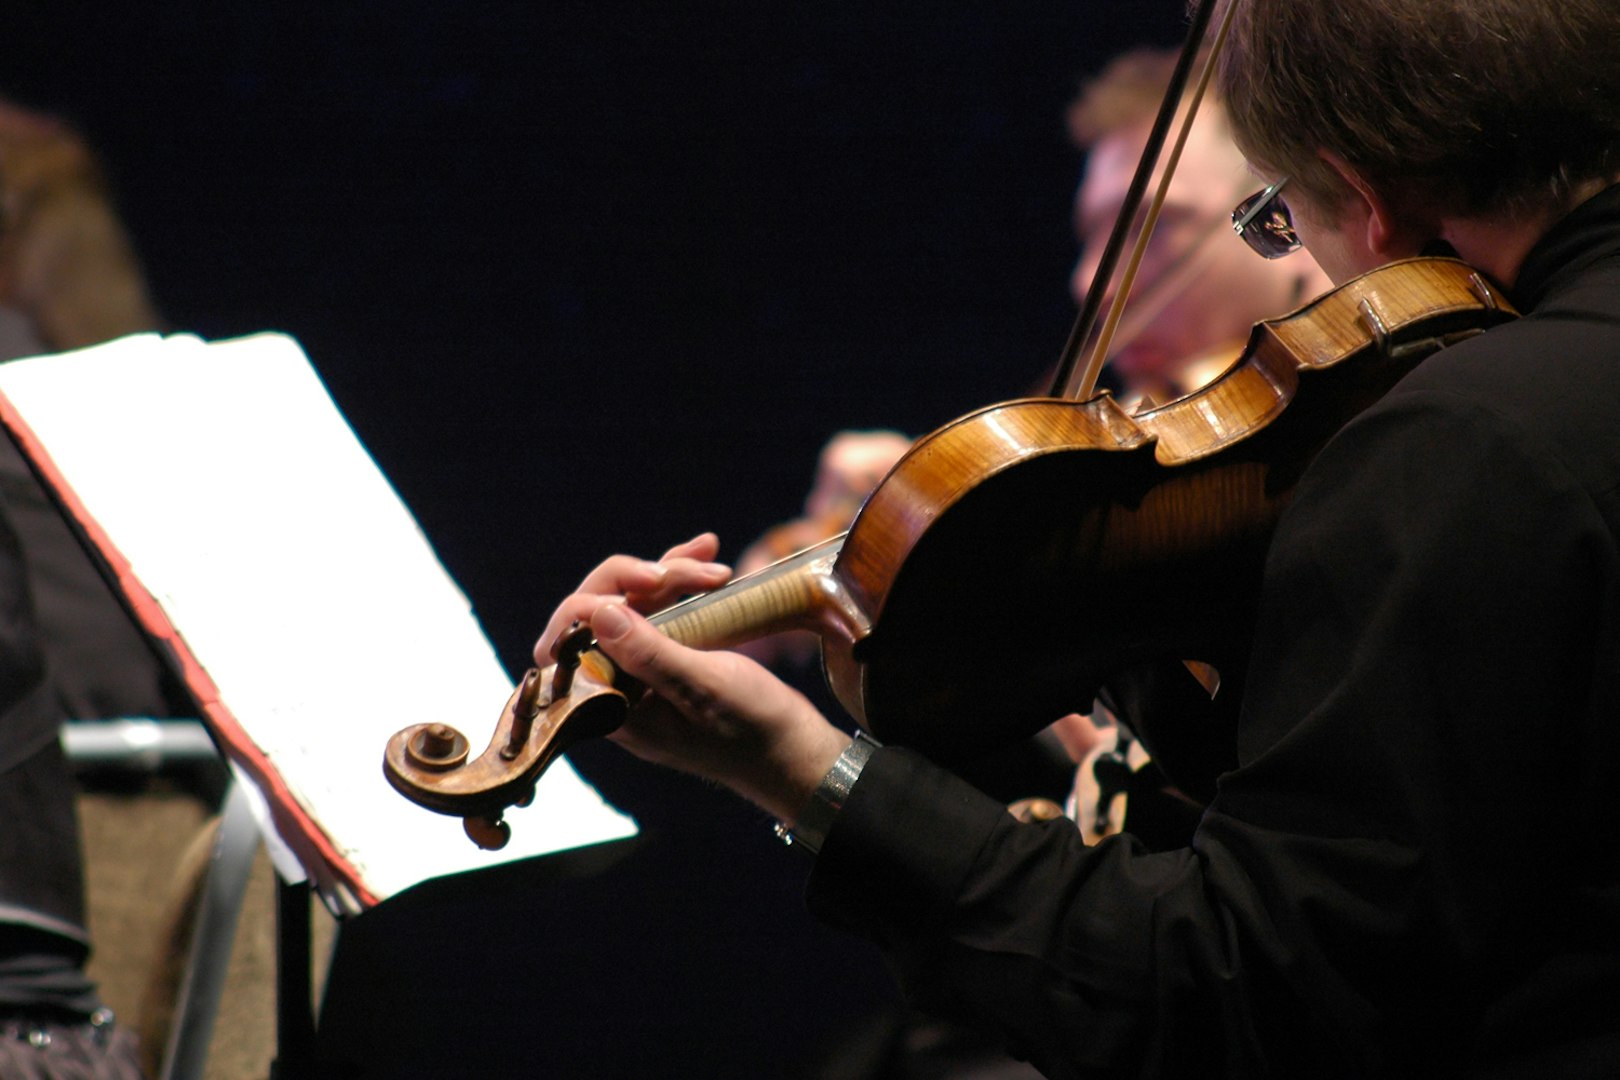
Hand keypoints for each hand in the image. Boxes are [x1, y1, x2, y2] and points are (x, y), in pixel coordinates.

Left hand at [536, 534, 849, 821]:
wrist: (796, 751)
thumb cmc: (753, 731)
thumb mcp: (703, 688)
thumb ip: (648, 654)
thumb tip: (596, 614)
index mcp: (612, 708)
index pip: (564, 649)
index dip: (587, 608)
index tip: (641, 585)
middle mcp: (620, 687)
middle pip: (596, 616)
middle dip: (636, 580)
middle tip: (688, 571)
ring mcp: (646, 669)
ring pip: (632, 604)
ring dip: (668, 572)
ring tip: (711, 558)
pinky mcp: (673, 654)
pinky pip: (662, 609)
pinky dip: (682, 579)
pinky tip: (709, 559)